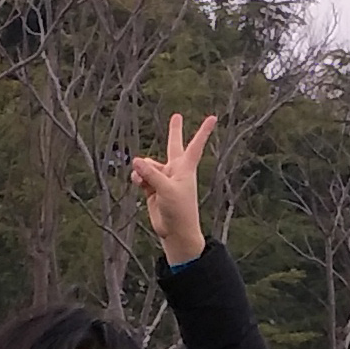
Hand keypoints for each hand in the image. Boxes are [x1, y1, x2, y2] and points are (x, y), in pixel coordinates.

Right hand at [129, 110, 212, 263]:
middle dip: (174, 131)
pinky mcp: (153, 188)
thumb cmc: (179, 210)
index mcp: (185, 168)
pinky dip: (138, 178)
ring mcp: (163, 179)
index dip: (203, 131)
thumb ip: (151, 173)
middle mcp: (175, 170)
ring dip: (143, 170)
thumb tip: (136, 161)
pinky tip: (137, 183)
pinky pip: (141, 176)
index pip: (195, 145)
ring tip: (141, 181)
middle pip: (173, 146)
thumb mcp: (166, 189)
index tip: (213, 117)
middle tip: (176, 116)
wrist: (175, 232)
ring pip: (148, 165)